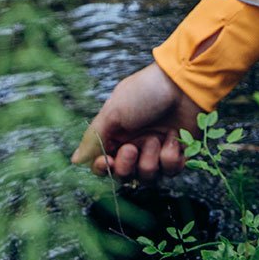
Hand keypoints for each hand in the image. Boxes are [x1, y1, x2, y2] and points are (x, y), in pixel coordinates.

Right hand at [72, 61, 205, 181]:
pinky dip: (171, 156)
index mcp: (117, 133)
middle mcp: (135, 144)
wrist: (183, 83)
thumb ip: (95, 137)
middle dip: (127, 166)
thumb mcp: (114, 111)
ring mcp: (156, 149)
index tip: (108, 162)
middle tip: (132, 148)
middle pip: (125, 175)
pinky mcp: (177, 152)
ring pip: (147, 177)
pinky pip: (170, 171)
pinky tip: (173, 137)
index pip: (103, 164)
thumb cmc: (146, 92)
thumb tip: (75, 160)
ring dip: (150, 159)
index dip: (104, 168)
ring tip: (156, 138)